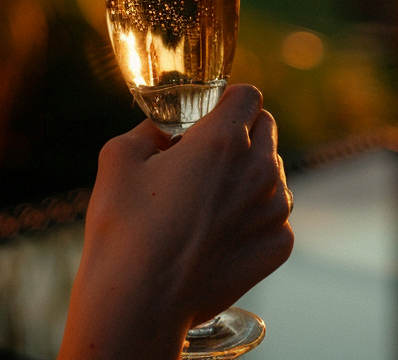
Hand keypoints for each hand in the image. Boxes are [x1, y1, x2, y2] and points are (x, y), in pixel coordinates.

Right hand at [59, 86, 293, 359]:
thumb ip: (149, 128)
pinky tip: (218, 231)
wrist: (138, 302)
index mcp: (224, 140)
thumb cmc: (124, 230)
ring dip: (249, 175)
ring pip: (273, 172)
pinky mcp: (277, 246)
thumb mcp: (119, 157)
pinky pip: (274, 214)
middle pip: (266, 129)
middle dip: (240, 133)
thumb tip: (164, 130)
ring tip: (207, 201)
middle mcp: (260, 171)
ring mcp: (274, 211)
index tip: (209, 114)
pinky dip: (253, 216)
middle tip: (203, 157)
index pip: (247, 95)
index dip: (226, 100)